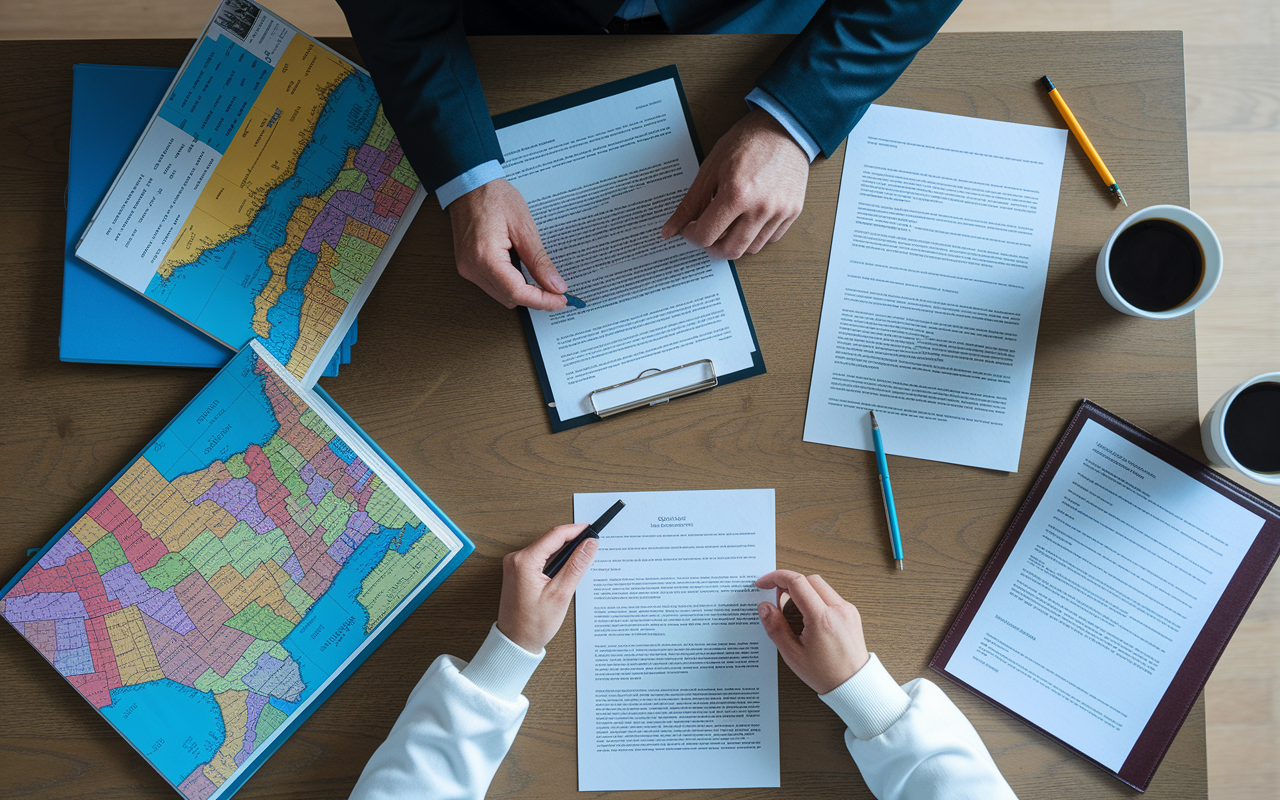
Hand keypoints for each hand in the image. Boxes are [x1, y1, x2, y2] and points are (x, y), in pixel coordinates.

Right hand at [448, 179, 567, 310]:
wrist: (469, 185)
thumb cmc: (493, 197)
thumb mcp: (524, 227)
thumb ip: (539, 261)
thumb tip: (555, 286)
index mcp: (485, 257)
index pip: (518, 293)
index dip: (542, 301)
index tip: (560, 300)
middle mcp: (472, 267)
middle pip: (509, 298)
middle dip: (535, 297)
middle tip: (557, 290)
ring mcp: (467, 268)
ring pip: (501, 295)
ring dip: (522, 291)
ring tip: (539, 277)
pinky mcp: (467, 266)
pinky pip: (493, 285)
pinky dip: (510, 283)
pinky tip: (521, 270)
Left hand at [497, 524, 597, 652]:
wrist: (515, 641)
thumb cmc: (532, 624)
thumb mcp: (560, 594)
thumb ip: (576, 565)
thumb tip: (589, 545)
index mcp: (524, 561)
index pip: (555, 535)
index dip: (576, 530)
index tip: (591, 530)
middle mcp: (516, 559)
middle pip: (550, 540)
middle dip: (571, 542)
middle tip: (591, 547)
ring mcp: (515, 565)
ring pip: (546, 549)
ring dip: (563, 553)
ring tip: (580, 562)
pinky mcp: (518, 571)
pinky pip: (540, 558)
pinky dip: (554, 562)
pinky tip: (564, 572)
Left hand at [661, 108, 808, 259]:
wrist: (784, 128)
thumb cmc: (746, 143)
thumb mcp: (710, 169)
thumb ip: (691, 203)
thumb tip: (670, 230)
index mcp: (736, 194)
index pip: (706, 235)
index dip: (692, 235)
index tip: (690, 228)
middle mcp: (760, 208)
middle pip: (729, 250)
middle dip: (711, 247)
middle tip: (706, 233)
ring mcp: (780, 212)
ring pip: (751, 249)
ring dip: (734, 243)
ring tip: (727, 224)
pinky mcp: (793, 212)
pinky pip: (770, 239)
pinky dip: (755, 236)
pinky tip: (747, 219)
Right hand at [756, 570, 869, 693]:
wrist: (854, 685)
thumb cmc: (826, 674)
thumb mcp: (793, 654)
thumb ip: (776, 628)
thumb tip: (764, 607)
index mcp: (822, 618)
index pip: (796, 582)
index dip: (776, 577)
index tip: (763, 583)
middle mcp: (838, 609)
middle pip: (809, 579)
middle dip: (788, 582)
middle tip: (775, 596)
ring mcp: (847, 610)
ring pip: (820, 585)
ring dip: (803, 590)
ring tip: (791, 610)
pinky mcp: (851, 613)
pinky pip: (830, 595)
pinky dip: (815, 598)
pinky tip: (807, 614)